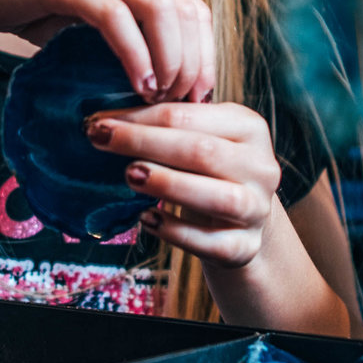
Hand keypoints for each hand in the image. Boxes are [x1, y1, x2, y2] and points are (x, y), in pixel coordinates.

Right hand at [0, 0, 212, 102]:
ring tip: (160, 97)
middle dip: (192, 63)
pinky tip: (137, 85)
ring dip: (169, 61)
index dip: (205, 54)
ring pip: (160, 10)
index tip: (200, 96)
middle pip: (185, 9)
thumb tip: (177, 78)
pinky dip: (135, 56)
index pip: (193, 5)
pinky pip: (118, 19)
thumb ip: (135, 27)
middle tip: (184, 104)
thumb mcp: (96, 12)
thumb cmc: (36, 6)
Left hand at [87, 101, 280, 267]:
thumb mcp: (201, 138)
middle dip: (145, 143)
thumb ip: (169, 125)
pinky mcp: (245, 247)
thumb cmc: (210, 170)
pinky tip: (146, 220)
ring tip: (130, 175)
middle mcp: (261, 167)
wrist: (243, 219)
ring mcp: (256, 209)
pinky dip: (176, 232)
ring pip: (217, 197)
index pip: (189, 116)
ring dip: (168, 184)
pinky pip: (211, 242)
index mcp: (249, 128)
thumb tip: (107, 118)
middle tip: (101, 140)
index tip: (101, 121)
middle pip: (202, 152)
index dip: (142, 117)